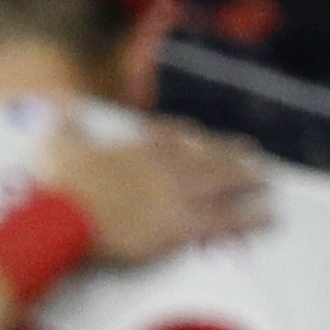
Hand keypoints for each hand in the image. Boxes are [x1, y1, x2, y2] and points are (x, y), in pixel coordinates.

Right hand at [42, 119, 270, 267]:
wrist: (65, 219)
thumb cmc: (60, 185)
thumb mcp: (58, 145)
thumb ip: (64, 123)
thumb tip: (57, 102)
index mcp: (142, 146)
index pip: (174, 135)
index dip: (189, 136)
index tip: (198, 136)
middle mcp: (169, 166)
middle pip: (210, 155)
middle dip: (234, 155)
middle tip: (254, 155)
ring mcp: (180, 195)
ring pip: (227, 183)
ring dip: (251, 180)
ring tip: (268, 182)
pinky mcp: (183, 227)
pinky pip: (229, 221)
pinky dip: (253, 220)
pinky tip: (272, 220)